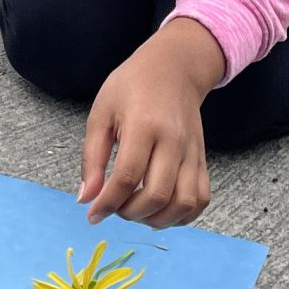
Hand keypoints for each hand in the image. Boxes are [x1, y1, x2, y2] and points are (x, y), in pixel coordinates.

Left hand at [79, 17, 225, 226]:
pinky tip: (160, 211)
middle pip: (157, 195)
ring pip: (184, 203)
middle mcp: (173, 142)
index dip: (107, 202)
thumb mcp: (101, 113)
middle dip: (130, 213)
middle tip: (114, 208)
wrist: (174, 69)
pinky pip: (201, 199)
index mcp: (143, 126)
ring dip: (158, 220)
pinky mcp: (203, 160)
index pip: (126, 176)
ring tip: (136, 211)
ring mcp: (193, 152)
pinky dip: (182, 216)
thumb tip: (85, 198)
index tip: (92, 213)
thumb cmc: (131, 87)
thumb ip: (92, 157)